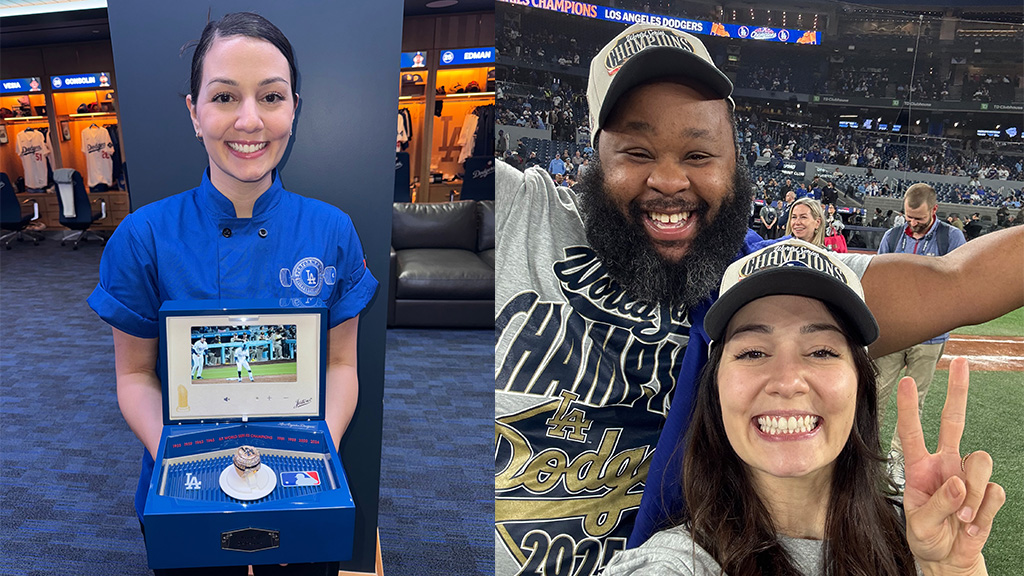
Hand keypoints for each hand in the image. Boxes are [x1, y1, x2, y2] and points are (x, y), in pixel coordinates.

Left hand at [897, 357, 1005, 574]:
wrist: (949, 558)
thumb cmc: (927, 537)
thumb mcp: (919, 525)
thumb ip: (936, 504)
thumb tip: (958, 484)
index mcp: (919, 466)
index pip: (912, 431)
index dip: (908, 407)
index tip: (904, 381)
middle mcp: (945, 464)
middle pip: (954, 421)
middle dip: (959, 391)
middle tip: (962, 363)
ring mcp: (968, 476)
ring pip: (979, 461)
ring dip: (970, 494)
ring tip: (959, 520)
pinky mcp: (988, 493)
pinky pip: (992, 492)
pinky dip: (982, 514)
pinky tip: (971, 526)